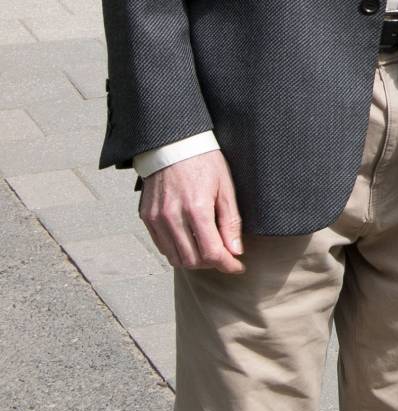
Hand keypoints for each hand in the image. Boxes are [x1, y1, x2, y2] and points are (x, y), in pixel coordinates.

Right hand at [141, 150, 243, 272]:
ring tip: (210, 252)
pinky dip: (177, 251)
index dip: (227, 264)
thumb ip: (230, 221)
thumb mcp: (226, 187)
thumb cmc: (205, 162)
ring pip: (174, 257)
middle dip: (212, 264)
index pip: (212, 252)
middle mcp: (172, 217)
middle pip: (192, 260)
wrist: (174, 144)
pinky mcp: (146, 217)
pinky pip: (161, 245)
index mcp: (196, 209)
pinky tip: (191, 243)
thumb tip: (235, 251)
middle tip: (226, 258)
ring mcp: (156, 219)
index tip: (238, 266)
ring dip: (194, 260)